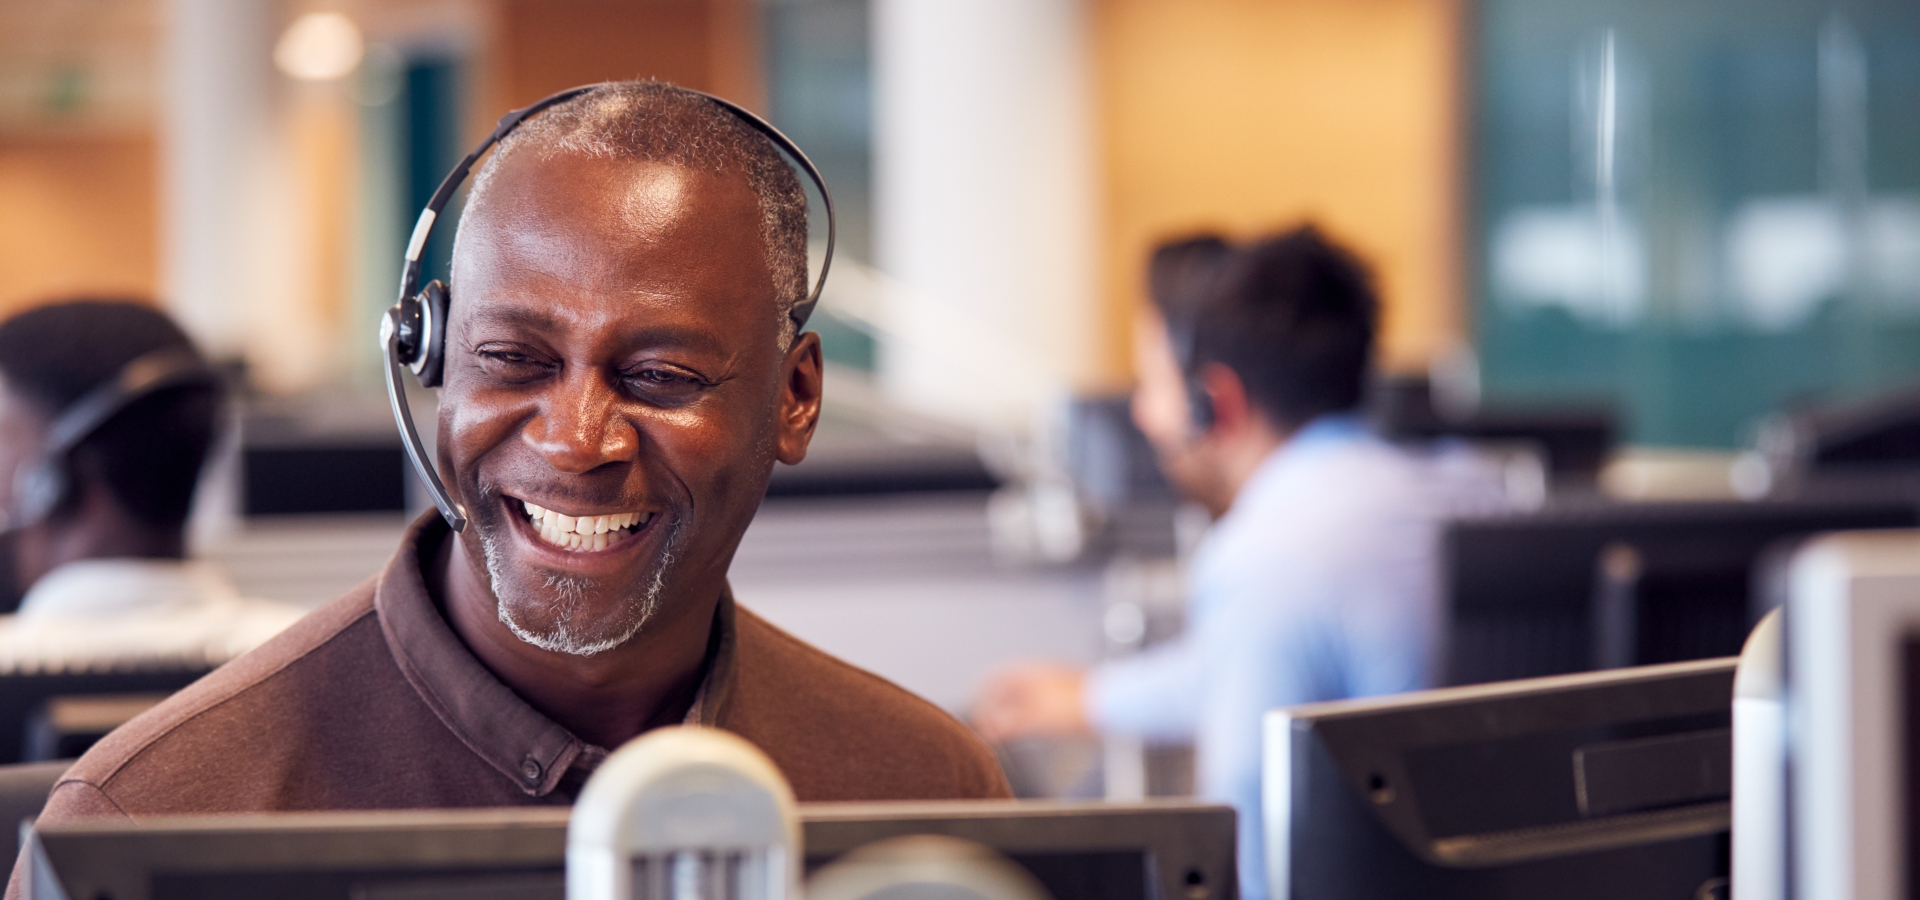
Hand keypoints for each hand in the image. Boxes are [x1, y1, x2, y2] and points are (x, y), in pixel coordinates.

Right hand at [971, 662, 1090, 742]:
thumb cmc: (1072, 708)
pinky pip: (1042, 702)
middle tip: (990, 724)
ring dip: (1015, 712)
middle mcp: (1041, 674)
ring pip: (1028, 697)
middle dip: (999, 706)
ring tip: (1008, 729)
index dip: (984, 693)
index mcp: (1029, 672)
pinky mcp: (1069, 696)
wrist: (1109, 705)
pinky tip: (1032, 726)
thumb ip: (1010, 724)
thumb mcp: (1035, 719)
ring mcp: (1056, 684)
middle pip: (1012, 688)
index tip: (976, 706)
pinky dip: (1030, 714)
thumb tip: (991, 729)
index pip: (998, 678)